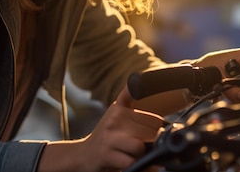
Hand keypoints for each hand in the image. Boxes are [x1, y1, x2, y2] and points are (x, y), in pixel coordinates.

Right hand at [38, 87, 164, 171]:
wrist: (82, 155)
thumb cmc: (105, 135)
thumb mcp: (115, 110)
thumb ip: (128, 95)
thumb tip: (139, 76)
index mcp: (120, 109)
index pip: (155, 120)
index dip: (158, 132)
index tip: (150, 137)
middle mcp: (114, 120)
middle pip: (150, 134)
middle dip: (151, 145)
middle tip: (142, 149)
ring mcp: (110, 138)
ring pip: (140, 147)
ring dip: (142, 156)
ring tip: (134, 155)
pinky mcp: (107, 155)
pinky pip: (131, 162)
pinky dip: (134, 166)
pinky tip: (128, 163)